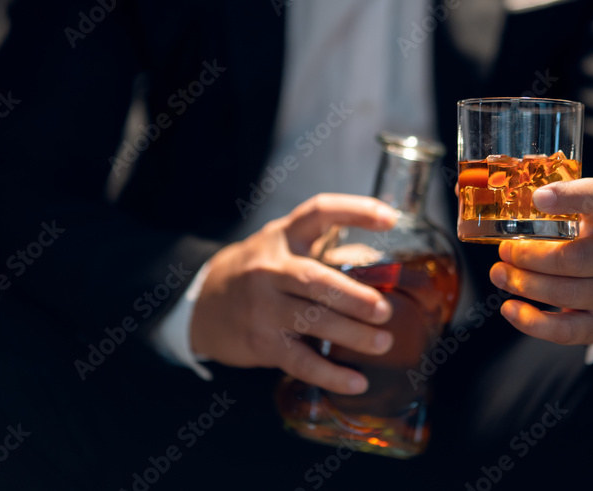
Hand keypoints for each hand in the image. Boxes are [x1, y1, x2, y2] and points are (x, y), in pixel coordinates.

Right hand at [190, 194, 396, 393]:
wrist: (203, 303)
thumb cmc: (259, 272)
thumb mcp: (285, 248)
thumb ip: (327, 251)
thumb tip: (381, 266)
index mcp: (284, 236)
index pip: (319, 212)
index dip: (355, 210)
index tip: (389, 217)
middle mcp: (271, 269)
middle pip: (316, 279)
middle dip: (354, 296)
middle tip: (385, 310)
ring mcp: (263, 306)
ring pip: (311, 321)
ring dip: (352, 334)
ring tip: (382, 343)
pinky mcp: (261, 342)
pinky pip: (300, 361)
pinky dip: (330, 374)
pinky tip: (356, 382)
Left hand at [489, 178, 592, 344]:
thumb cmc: (587, 232)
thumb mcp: (576, 207)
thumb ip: (533, 197)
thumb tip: (463, 188)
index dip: (569, 198)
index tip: (538, 197)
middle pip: (575, 259)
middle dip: (530, 256)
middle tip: (505, 250)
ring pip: (567, 294)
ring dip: (525, 285)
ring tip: (500, 274)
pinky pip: (568, 330)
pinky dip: (534, 323)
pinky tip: (510, 309)